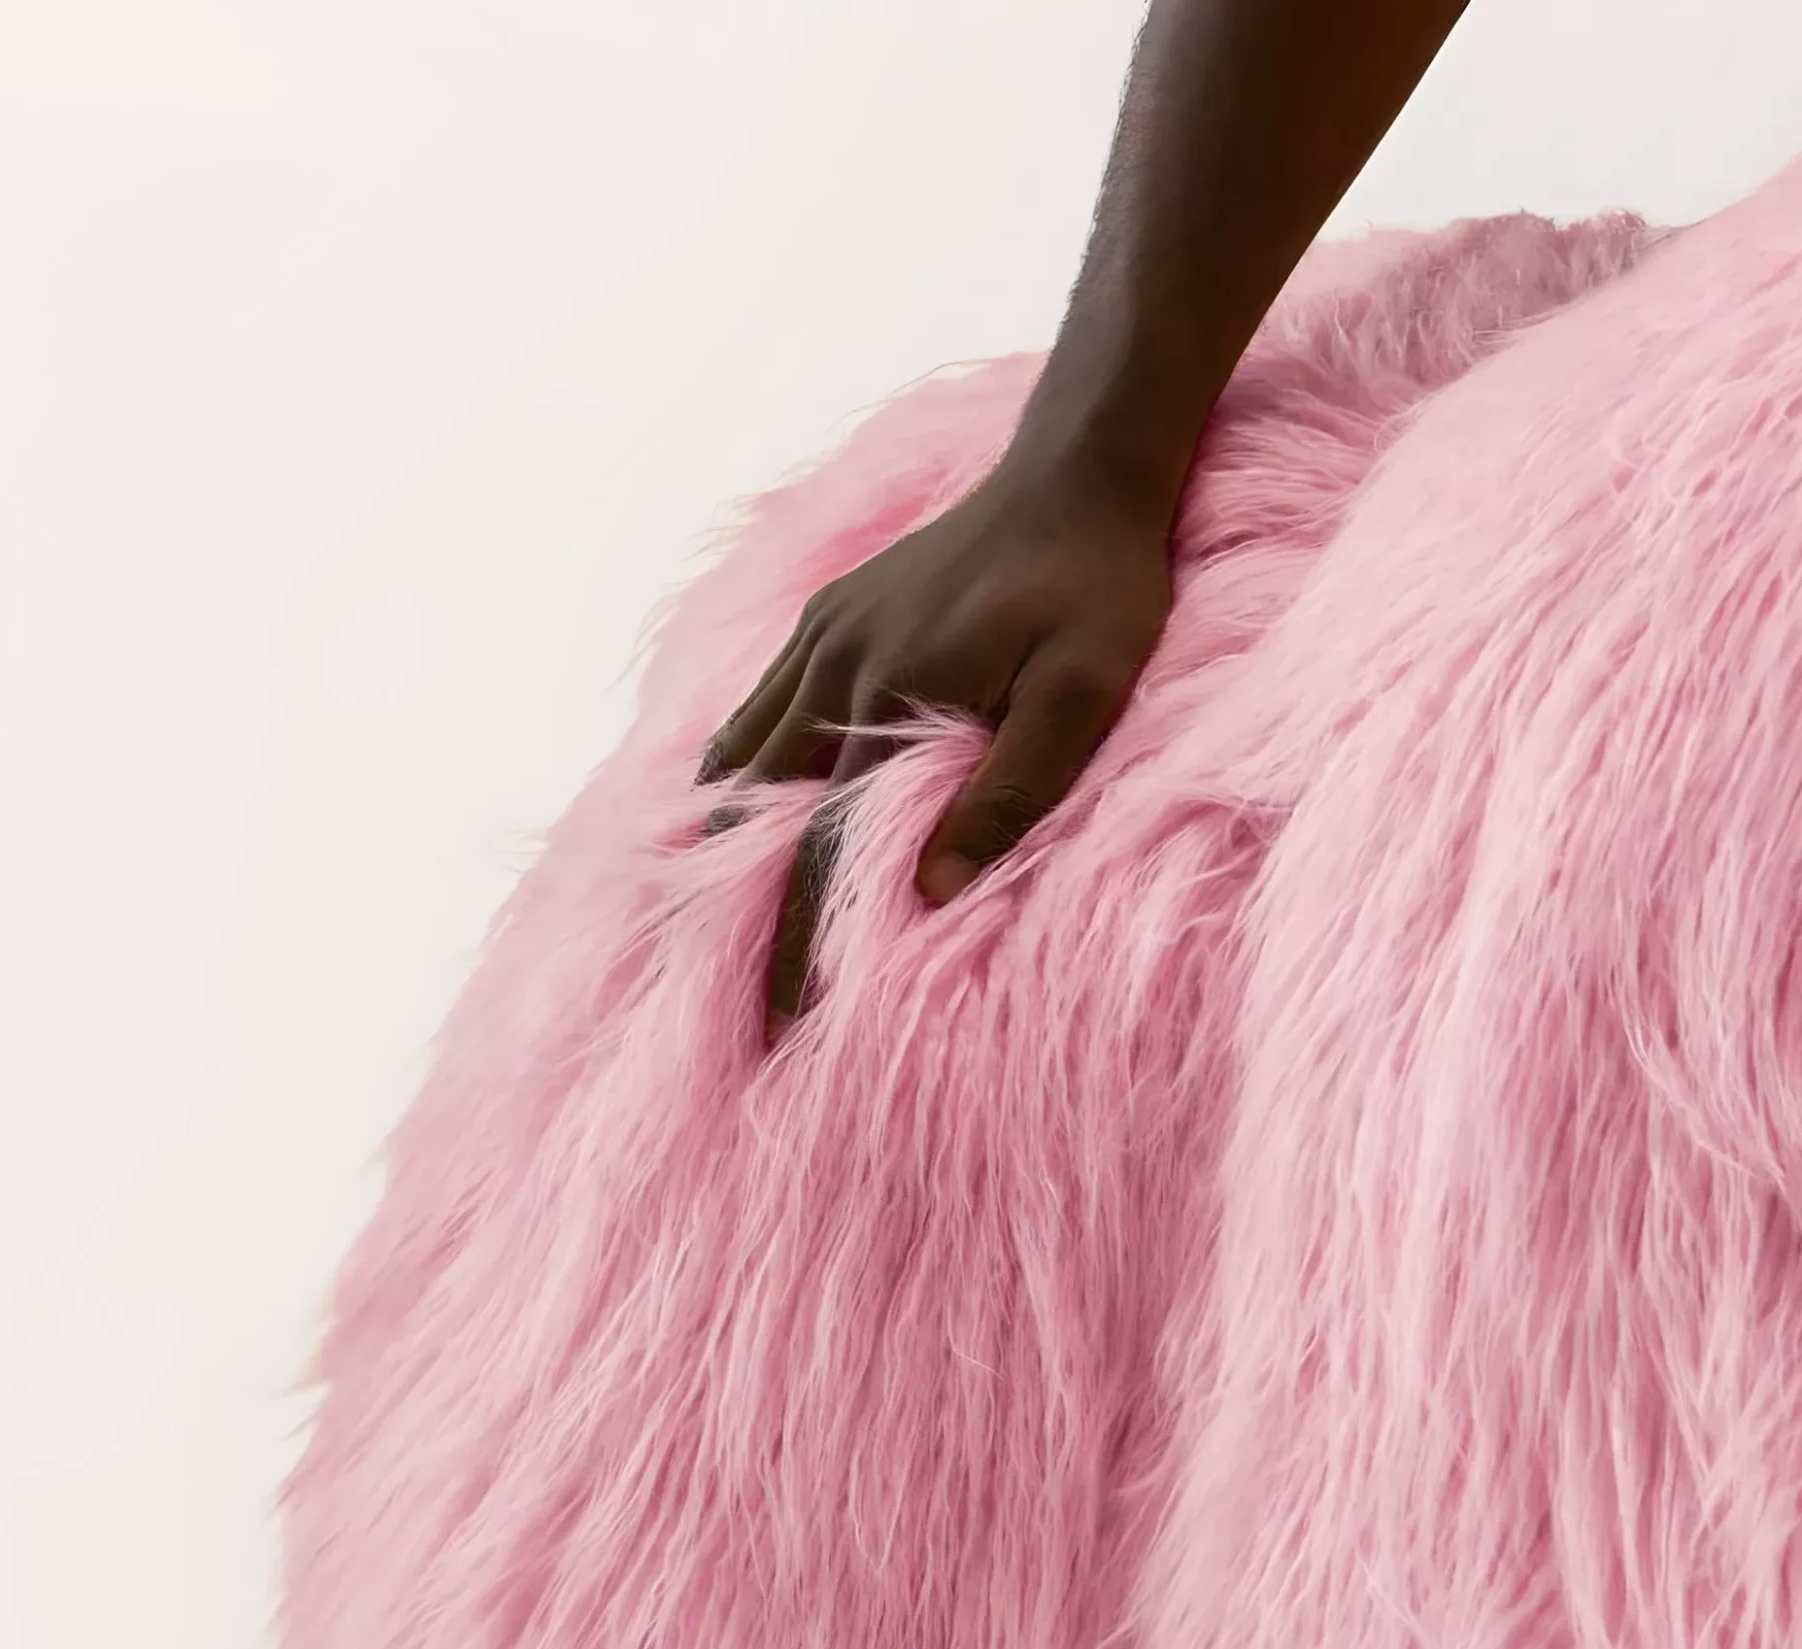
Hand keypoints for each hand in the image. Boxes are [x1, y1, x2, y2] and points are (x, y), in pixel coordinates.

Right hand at [698, 456, 1174, 1037]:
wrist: (1079, 473)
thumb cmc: (1100, 588)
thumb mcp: (1085, 692)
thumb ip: (1010, 789)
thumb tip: (927, 893)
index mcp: (889, 697)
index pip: (825, 849)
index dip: (800, 942)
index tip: (782, 1023)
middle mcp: (832, 667)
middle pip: (757, 812)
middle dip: (736, 905)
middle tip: (728, 993)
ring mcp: (820, 635)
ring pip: (739, 756)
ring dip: (719, 841)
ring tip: (701, 916)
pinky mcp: (828, 614)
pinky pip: (755, 705)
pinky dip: (732, 768)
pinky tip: (726, 809)